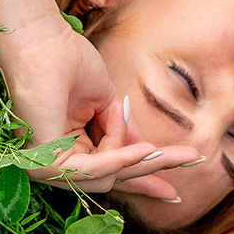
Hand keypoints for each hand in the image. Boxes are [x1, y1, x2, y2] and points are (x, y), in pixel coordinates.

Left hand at [0, 17, 198, 199]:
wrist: (42, 43)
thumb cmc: (67, 62)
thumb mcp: (107, 103)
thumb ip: (124, 133)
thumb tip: (149, 153)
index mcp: (67, 147)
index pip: (108, 169)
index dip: (143, 176)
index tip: (175, 190)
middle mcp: (55, 162)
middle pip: (112, 176)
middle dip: (152, 173)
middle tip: (192, 162)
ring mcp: (47, 165)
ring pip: (107, 176)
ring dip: (138, 160)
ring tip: (161, 150)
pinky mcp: (45, 163)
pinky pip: (94, 169)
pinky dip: (122, 158)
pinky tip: (146, 150)